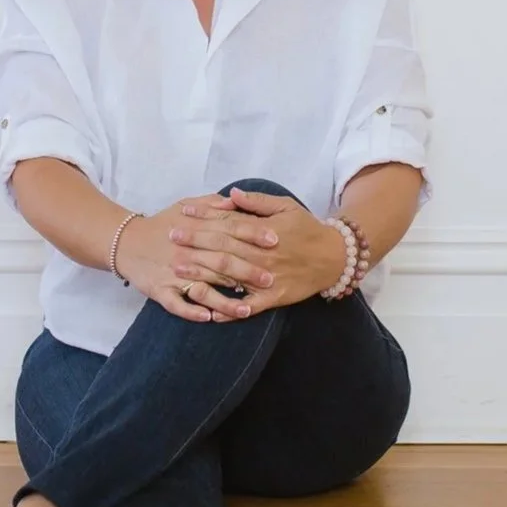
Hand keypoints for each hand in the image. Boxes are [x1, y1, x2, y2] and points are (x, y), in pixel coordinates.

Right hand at [114, 192, 274, 322]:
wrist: (125, 241)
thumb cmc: (163, 223)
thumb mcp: (186, 205)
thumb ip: (213, 204)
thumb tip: (237, 200)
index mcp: (195, 228)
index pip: (228, 230)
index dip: (252, 234)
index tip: (275, 241)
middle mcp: (186, 251)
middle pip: (220, 260)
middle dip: (247, 270)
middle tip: (270, 278)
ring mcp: (172, 272)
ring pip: (202, 287)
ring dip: (224, 299)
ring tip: (246, 308)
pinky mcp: (160, 290)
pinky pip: (177, 304)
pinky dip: (192, 311)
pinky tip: (210, 318)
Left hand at [179, 187, 347, 321]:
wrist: (334, 257)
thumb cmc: (307, 228)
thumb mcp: (286, 206)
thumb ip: (258, 202)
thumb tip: (232, 193)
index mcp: (263, 231)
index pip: (228, 222)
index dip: (204, 217)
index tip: (183, 212)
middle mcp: (262, 254)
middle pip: (223, 247)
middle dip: (196, 242)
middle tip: (172, 238)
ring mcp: (267, 278)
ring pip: (230, 276)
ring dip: (202, 273)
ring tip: (178, 270)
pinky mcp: (274, 298)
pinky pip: (249, 307)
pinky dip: (229, 311)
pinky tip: (209, 313)